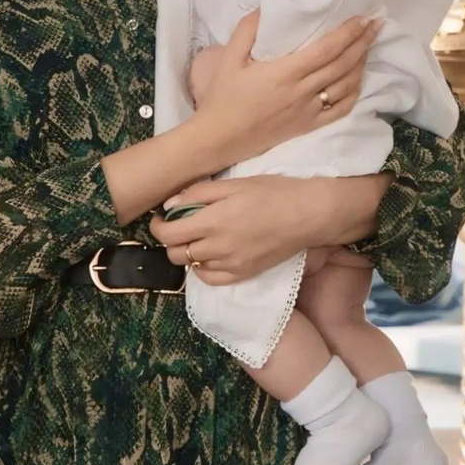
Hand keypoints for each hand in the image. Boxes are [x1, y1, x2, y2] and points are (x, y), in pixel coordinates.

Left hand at [151, 173, 389, 284]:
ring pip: (192, 267)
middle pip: (176, 254)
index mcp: (212, 222)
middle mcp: (218, 247)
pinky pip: (212, 279)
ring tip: (198, 238)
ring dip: (188, 253)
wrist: (307, 214)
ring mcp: (231, 264)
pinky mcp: (244, 274)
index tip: (161, 219)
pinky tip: (210, 255)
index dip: (158, 227)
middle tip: (180, 226)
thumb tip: (170, 205)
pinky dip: (204, 269)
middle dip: (171, 241)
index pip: (168, 235)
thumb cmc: (272, 192)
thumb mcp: (233, 184)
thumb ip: (199, 194)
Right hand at [191, 12, 378, 171]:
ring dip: (361, 64)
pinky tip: (359, 79)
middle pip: (341, 64)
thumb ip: (248, 30)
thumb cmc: (223, 96)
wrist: (220, 137)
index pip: (326, 50)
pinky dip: (354, 93)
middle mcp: (302, 92)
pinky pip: (340, 110)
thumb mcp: (229, 58)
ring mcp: (308, 112)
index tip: (363, 18)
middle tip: (376, 24)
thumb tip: (269, 8)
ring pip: (345, 86)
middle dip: (362, 42)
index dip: (348, 33)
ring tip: (369, 45)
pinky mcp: (308, 126)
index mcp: (284, 73)